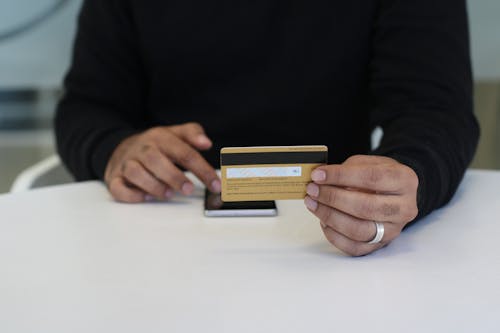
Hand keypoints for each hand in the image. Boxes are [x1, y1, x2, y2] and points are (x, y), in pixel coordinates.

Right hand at [104, 122, 220, 202]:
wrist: (121, 147)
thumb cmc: (155, 145)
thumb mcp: (175, 134)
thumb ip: (193, 134)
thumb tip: (206, 142)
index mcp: (160, 137)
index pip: (184, 152)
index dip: (202, 169)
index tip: (215, 184)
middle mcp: (142, 149)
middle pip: (156, 160)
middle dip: (174, 177)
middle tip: (188, 190)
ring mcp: (127, 163)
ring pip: (135, 173)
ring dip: (153, 186)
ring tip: (168, 194)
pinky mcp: (115, 178)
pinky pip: (118, 187)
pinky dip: (131, 195)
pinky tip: (146, 197)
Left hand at [304, 155, 418, 255]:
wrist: (394, 192)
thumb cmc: (378, 176)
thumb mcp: (367, 163)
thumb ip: (347, 169)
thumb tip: (320, 180)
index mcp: (404, 180)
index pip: (371, 178)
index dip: (341, 176)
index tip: (318, 175)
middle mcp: (404, 208)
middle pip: (365, 207)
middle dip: (332, 198)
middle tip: (313, 190)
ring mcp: (393, 230)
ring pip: (358, 230)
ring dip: (329, 216)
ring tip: (313, 203)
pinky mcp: (380, 245)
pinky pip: (354, 247)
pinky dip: (333, 235)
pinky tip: (323, 221)